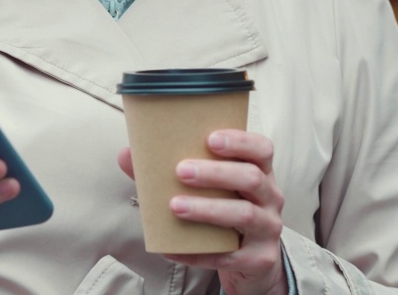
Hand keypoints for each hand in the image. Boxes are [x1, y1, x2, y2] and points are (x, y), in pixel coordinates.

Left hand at [117, 130, 287, 294]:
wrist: (249, 259)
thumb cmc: (223, 210)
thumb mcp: (207, 188)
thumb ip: (168, 169)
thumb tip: (127, 154)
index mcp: (259, 172)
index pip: (261, 149)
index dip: (239, 141)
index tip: (210, 138)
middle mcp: (270, 198)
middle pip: (251, 178)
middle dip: (215, 173)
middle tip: (181, 171)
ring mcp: (268, 229)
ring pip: (244, 214)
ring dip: (207, 209)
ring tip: (175, 206)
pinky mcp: (258, 258)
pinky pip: (227, 255)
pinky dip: (196, 252)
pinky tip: (171, 248)